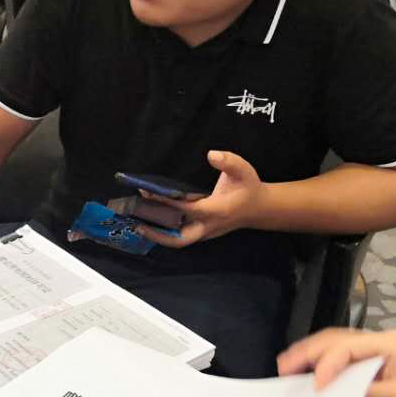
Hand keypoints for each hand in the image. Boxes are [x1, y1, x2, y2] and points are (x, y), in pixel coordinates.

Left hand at [136, 150, 263, 247]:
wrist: (259, 208)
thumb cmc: (249, 188)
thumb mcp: (243, 170)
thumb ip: (229, 161)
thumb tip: (211, 154)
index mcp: (215, 211)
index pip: (184, 209)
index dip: (165, 202)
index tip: (146, 192)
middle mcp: (207, 226)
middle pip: (178, 239)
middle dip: (156, 233)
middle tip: (136, 222)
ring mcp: (205, 233)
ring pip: (178, 241)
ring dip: (157, 236)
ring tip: (137, 223)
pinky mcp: (202, 233)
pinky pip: (181, 237)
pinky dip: (165, 232)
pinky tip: (151, 222)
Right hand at [277, 328, 395, 396]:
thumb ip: (363, 392)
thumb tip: (329, 392)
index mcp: (388, 344)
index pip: (346, 348)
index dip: (325, 366)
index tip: (312, 387)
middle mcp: (380, 339)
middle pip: (336, 339)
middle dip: (307, 352)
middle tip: (282, 368)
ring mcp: (379, 347)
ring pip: (337, 344)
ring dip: (312, 355)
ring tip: (288, 368)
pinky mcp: (377, 359)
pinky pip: (345, 355)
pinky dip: (326, 363)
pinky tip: (312, 373)